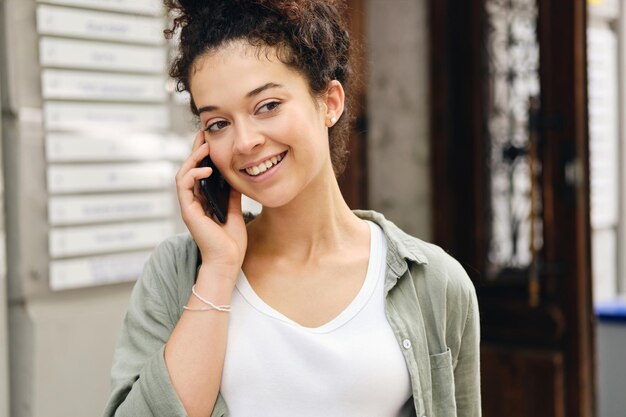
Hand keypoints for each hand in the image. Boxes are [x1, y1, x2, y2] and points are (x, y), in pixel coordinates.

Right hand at [175, 132, 247, 279]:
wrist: (228, 261)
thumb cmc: (231, 242)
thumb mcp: (235, 210)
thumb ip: (232, 194)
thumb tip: (236, 176)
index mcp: (202, 201)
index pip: (198, 173)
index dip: (202, 155)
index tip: (210, 139)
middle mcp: (193, 202)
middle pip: (188, 169)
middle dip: (195, 150)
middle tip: (203, 134)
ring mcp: (189, 206)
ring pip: (183, 174)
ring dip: (192, 158)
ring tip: (205, 147)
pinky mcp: (188, 211)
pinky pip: (184, 186)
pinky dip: (193, 174)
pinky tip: (205, 169)